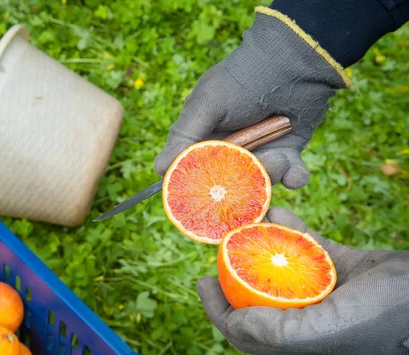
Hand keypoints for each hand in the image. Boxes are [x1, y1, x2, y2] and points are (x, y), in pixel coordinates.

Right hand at [154, 9, 351, 188]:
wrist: (294, 61)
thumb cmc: (244, 78)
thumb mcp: (207, 103)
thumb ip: (184, 136)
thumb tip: (158, 169)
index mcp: (205, 137)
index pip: (194, 170)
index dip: (198, 184)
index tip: (206, 194)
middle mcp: (231, 149)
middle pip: (229, 183)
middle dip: (241, 181)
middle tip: (252, 165)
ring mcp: (260, 152)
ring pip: (260, 182)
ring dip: (271, 172)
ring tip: (279, 157)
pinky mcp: (288, 153)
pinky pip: (290, 177)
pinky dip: (294, 177)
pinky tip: (295, 173)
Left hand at [197, 207, 408, 354]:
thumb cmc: (384, 317)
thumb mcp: (326, 330)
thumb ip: (277, 332)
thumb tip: (234, 324)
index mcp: (298, 340)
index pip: (244, 329)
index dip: (217, 309)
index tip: (201, 280)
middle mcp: (306, 316)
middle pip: (255, 295)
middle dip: (233, 270)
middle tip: (218, 247)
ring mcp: (324, 291)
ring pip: (279, 267)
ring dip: (261, 244)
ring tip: (245, 224)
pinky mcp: (341, 266)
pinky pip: (308, 245)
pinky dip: (293, 228)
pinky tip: (278, 209)